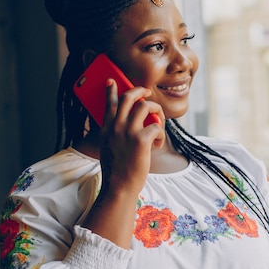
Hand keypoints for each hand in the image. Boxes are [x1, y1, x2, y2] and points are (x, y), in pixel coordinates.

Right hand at [99, 79, 164, 196]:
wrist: (119, 187)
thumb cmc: (117, 171)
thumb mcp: (109, 148)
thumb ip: (115, 135)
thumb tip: (131, 126)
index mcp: (107, 129)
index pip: (109, 104)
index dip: (112, 90)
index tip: (112, 81)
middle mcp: (116, 126)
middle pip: (129, 97)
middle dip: (140, 91)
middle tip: (147, 93)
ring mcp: (128, 132)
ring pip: (146, 106)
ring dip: (156, 111)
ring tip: (159, 122)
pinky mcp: (141, 140)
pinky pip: (157, 126)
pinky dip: (161, 133)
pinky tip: (157, 144)